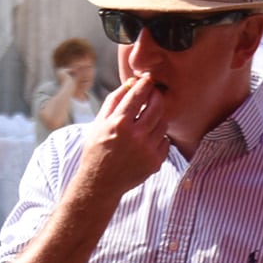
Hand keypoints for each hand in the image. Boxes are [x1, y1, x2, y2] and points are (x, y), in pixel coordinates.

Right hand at [74, 75, 167, 196]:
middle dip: (156, 96)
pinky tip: (146, 141)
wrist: (100, 183)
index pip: (139, 94)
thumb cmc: (97, 149)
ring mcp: (147, 150)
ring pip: (163, 123)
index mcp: (119, 124)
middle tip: (153, 94)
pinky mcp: (155, 162)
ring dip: (156, 119)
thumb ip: (115, 100)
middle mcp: (135, 136)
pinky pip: (166, 141)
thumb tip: (131, 82)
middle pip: (157, 106)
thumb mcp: (99, 122)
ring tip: (145, 123)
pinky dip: (158, 138)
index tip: (148, 79)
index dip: (146, 83)